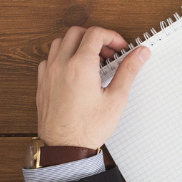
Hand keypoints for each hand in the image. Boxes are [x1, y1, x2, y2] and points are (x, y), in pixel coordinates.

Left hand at [35, 26, 148, 148]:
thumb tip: (140, 53)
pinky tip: (73, 71)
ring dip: (76, 44)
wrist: (64, 149)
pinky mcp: (42, 84)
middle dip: (95, 37)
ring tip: (91, 60)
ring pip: (59, 43)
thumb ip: (129, 70)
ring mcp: (48, 74)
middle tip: (107, 53)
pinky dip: (61, 57)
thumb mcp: (116, 99)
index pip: (95, 33)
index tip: (120, 48)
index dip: (112, 36)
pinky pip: (48, 59)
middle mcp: (61, 65)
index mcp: (80, 66)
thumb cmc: (88, 128)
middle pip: (76, 32)